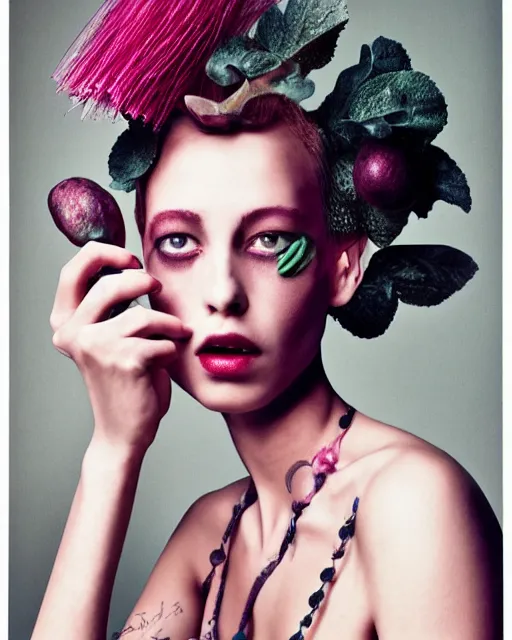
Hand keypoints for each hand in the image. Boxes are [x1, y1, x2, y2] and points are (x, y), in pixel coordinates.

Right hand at [50, 241, 191, 453]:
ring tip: (174, 335)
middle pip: (112, 283)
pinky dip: (173, 348)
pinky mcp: (124, 361)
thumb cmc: (124, 380)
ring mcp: (96, 347)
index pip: (74, 268)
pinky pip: (162, 340)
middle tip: (158, 289)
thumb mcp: (109, 335)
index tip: (131, 260)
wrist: (124, 430)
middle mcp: (73, 333)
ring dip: (168, 325)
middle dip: (143, 281)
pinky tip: (167, 360)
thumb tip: (133, 266)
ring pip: (143, 316)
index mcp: (65, 322)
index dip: (104, 253)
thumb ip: (111, 305)